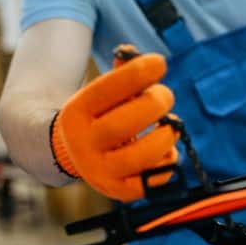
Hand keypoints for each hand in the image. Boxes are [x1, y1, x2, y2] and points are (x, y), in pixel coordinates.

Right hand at [50, 46, 178, 201]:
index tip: (159, 61)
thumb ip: (122, 72)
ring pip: (141, 156)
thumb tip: (135, 54)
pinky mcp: (120, 190)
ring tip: (170, 124)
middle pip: (123, 125)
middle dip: (154, 103)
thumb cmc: (100, 113)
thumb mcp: (103, 92)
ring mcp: (100, 172)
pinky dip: (167, 159)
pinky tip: (164, 147)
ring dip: (166, 135)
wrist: (75, 153)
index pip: (105, 90)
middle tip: (165, 95)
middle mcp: (83, 146)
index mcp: (75, 113)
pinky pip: (152, 178)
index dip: (136, 73)